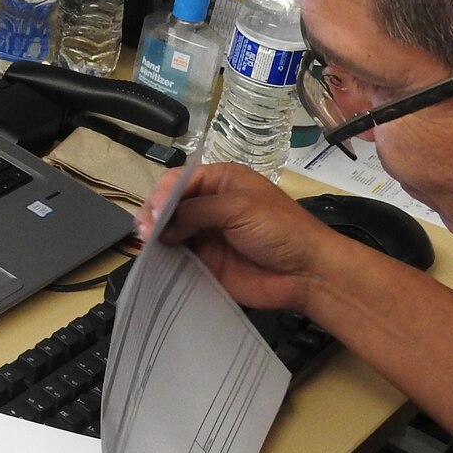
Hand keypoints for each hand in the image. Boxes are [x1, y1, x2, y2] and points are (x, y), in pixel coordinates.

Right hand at [138, 162, 337, 313]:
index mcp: (221, 181)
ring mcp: (206, 234)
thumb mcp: (239, 208)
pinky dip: (163, 258)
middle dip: (154, 214)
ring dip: (155, 236)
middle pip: (169, 204)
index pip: (179, 180)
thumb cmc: (280, 230)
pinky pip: (177, 257)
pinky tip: (154, 260)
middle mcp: (209, 205)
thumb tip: (162, 223)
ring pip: (169, 230)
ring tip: (147, 244)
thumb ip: (197, 211)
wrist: (306, 272)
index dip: (163, 193)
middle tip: (147, 231)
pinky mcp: (205, 262)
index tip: (157, 213)